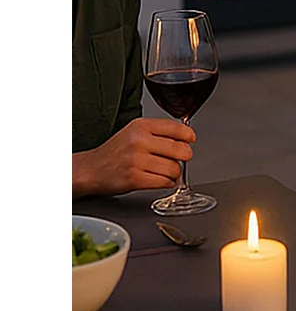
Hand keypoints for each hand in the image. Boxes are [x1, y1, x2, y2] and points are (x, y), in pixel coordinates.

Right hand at [73, 118, 194, 196]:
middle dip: (184, 157)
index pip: (177, 129)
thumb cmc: (115, 152)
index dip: (188, 137)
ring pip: (174, 168)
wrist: (90, 169)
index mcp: (141, 126)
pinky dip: (166, 183)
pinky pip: (163, 182)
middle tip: (178, 160)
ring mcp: (136, 160)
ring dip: (174, 173)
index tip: (190, 141)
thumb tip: (186, 138)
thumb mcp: (134, 132)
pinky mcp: (134, 178)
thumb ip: (158, 132)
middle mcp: (139, 141)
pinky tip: (161, 180)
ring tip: (166, 172)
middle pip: (180, 150)